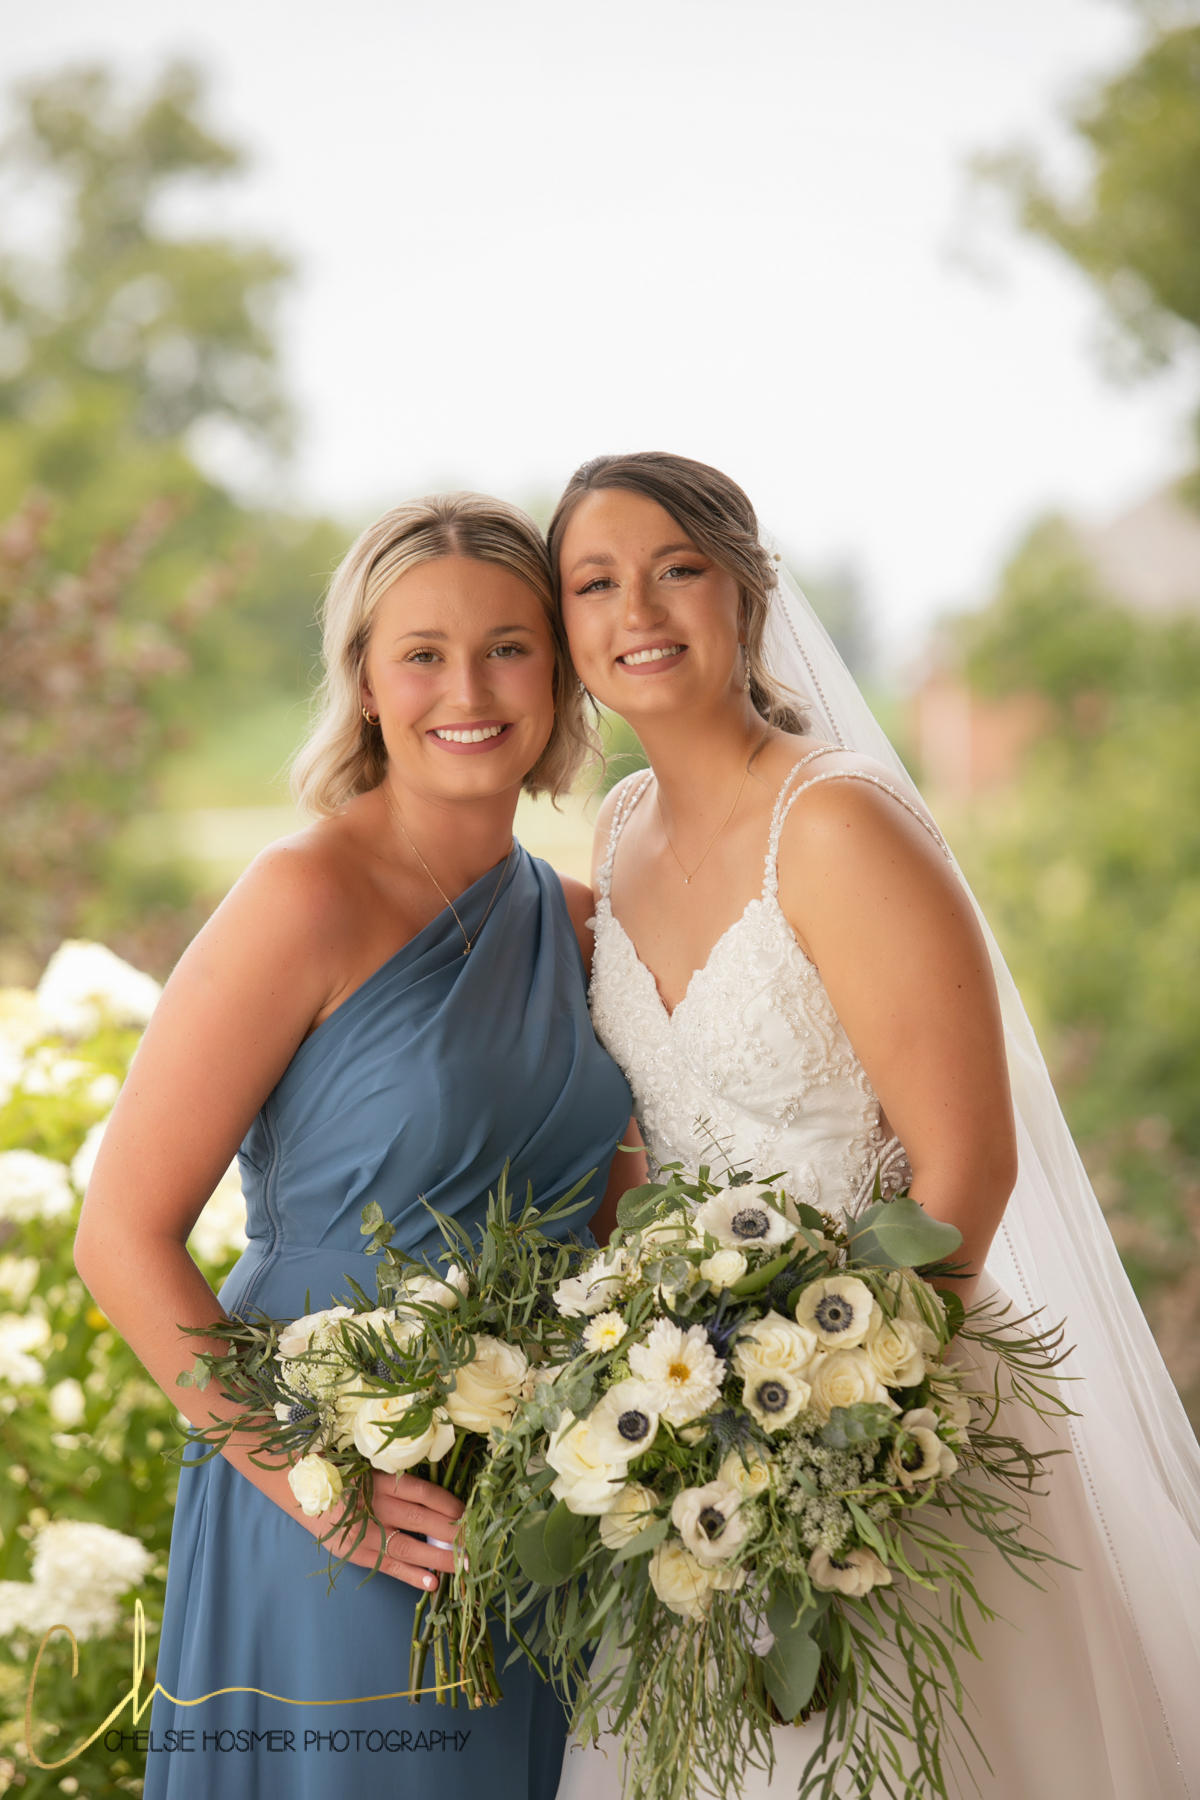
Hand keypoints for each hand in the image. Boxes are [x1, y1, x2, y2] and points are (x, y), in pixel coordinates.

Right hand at [324, 1470, 465, 1593]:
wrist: (297, 1485)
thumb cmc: (340, 1469)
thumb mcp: (371, 1464)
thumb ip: (398, 1478)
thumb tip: (436, 1498)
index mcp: (381, 1479)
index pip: (424, 1492)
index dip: (449, 1504)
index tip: (469, 1512)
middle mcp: (374, 1504)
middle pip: (421, 1520)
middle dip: (452, 1534)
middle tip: (476, 1544)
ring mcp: (363, 1531)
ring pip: (408, 1547)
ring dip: (438, 1558)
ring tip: (463, 1566)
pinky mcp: (354, 1551)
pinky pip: (387, 1565)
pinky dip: (410, 1575)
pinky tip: (431, 1583)